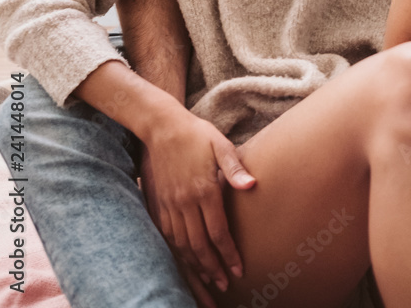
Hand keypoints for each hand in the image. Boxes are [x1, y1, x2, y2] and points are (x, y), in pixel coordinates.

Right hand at [141, 105, 255, 291]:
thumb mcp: (220, 144)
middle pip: (199, 245)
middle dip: (213, 268)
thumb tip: (252, 185)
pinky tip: (186, 261)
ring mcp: (169, 204)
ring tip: (209, 279)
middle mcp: (184, 201)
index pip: (218, 232)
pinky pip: (167, 236)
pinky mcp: (158, 203)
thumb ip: (235, 168)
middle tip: (225, 284)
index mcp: (204, 189)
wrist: (161, 126)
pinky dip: (177, 253)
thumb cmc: (196, 133)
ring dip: (195, 265)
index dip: (228, 254)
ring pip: (182, 245)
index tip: (238, 270)